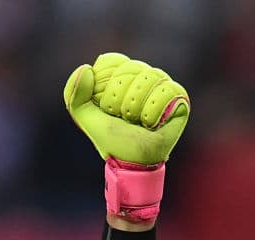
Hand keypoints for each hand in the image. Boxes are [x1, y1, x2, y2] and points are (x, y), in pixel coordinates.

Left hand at [64, 53, 188, 165]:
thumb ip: (75, 96)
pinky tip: (152, 124)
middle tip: (122, 117)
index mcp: (122, 77)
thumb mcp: (87, 118)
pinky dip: (153, 112)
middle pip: (130, 69)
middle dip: (120, 99)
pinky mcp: (180, 99)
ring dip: (136, 108)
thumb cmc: (112, 139)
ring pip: (149, 78)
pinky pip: (166, 92)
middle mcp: (143, 77)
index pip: (113, 62)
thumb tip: (86, 68)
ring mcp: (162, 86)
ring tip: (137, 121)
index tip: (106, 106)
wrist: (133, 161)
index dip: (107, 85)